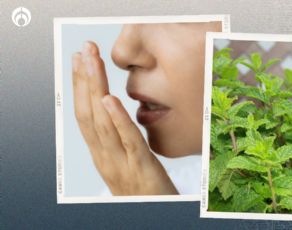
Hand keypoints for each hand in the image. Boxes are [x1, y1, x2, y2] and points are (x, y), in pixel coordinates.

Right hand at [72, 41, 176, 194]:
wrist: (154, 216)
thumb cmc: (144, 190)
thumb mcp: (127, 161)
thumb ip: (121, 140)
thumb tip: (116, 113)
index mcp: (102, 154)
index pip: (86, 114)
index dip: (80, 86)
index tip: (80, 60)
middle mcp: (104, 157)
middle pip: (88, 112)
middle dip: (84, 79)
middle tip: (84, 49)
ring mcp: (119, 163)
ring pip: (102, 122)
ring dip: (95, 88)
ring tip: (91, 61)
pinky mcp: (140, 167)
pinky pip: (127, 140)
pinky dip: (117, 119)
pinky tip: (110, 98)